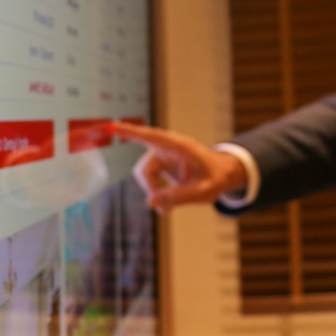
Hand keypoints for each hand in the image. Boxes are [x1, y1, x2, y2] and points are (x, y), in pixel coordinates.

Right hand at [111, 122, 247, 213]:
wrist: (223, 173)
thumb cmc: (216, 178)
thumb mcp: (203, 191)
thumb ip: (179, 196)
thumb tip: (150, 202)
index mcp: (180, 146)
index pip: (151, 137)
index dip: (131, 133)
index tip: (113, 127)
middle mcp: (168, 147)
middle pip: (145, 169)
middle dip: (152, 190)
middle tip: (166, 208)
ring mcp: (163, 155)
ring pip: (145, 176)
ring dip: (155, 193)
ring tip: (169, 208)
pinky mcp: (161, 163)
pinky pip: (150, 180)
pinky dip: (156, 193)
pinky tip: (167, 206)